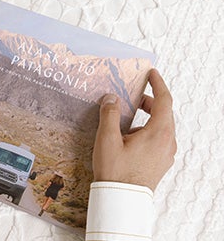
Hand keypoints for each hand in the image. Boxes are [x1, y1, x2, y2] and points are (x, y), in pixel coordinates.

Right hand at [93, 69, 175, 190]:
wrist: (121, 201)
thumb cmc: (115, 171)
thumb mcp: (107, 139)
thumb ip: (109, 114)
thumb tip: (111, 98)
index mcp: (158, 133)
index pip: (164, 100)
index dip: (158, 84)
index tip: (152, 74)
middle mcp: (167, 142)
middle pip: (164, 113)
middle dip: (150, 101)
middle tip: (136, 97)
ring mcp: (166, 154)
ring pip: (162, 127)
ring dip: (148, 117)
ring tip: (128, 119)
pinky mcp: (161, 162)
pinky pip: (159, 139)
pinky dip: (148, 130)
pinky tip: (130, 138)